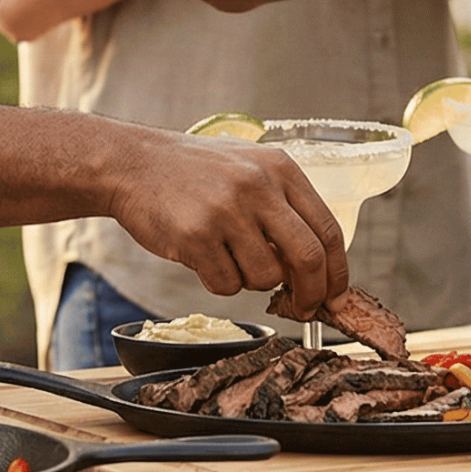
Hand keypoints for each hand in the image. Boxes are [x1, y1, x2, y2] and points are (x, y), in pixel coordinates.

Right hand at [106, 134, 348, 310]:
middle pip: (308, 258)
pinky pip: (226, 285)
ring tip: (229, 257)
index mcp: (280, 168)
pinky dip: (220, 282)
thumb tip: (315, 265)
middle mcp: (258, 186)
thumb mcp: (248, 167)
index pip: (327, 229)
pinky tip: (204, 257)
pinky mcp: (197, 236)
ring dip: (252, 281)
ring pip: (265, 277)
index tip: (336, 295)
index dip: (337, 271)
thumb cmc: (193, 171)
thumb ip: (282, 206)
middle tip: (305, 308)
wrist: (133, 163)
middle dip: (311, 293)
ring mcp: (227, 211)